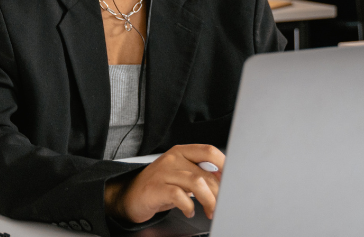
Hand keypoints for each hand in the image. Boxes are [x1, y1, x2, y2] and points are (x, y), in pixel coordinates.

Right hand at [104, 144, 224, 223]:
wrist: (130, 195)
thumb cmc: (159, 186)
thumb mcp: (180, 175)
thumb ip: (200, 174)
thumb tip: (225, 181)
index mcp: (181, 152)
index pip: (209, 151)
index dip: (225, 165)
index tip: (234, 181)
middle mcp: (172, 159)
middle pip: (205, 173)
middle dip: (218, 193)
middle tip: (222, 206)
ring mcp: (163, 172)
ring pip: (196, 183)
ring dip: (208, 200)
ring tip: (210, 211)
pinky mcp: (155, 188)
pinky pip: (179, 196)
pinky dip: (189, 207)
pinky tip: (189, 212)